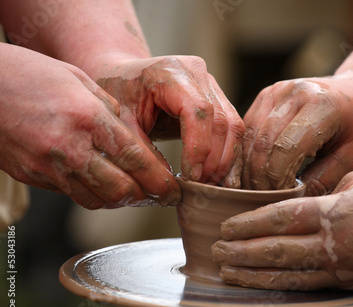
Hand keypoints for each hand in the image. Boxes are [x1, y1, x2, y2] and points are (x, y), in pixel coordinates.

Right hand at [0, 45, 178, 208]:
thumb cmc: (33, 75)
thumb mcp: (83, 84)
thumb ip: (112, 116)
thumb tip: (139, 147)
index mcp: (88, 118)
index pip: (135, 160)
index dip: (161, 181)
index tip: (175, 190)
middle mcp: (69, 147)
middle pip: (121, 190)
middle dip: (147, 197)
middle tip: (160, 194)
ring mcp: (48, 166)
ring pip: (97, 200)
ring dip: (122, 200)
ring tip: (135, 192)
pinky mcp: (33, 177)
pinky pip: (73, 195)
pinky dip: (94, 195)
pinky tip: (103, 184)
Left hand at [94, 55, 244, 187]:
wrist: (121, 75)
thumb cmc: (117, 95)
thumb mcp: (121, 123)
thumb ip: (143, 151)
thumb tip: (169, 185)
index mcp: (169, 72)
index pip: (197, 111)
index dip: (199, 148)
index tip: (191, 177)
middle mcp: (196, 73)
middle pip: (221, 120)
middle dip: (215, 159)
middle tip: (203, 187)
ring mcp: (210, 84)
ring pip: (233, 124)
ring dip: (227, 159)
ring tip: (213, 186)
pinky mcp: (217, 97)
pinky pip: (231, 127)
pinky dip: (229, 154)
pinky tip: (222, 177)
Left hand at [212, 169, 352, 289]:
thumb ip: (323, 192)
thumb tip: (295, 202)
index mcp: (334, 211)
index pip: (281, 217)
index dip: (249, 223)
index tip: (226, 226)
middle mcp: (334, 243)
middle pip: (277, 250)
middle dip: (243, 252)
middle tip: (216, 251)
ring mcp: (342, 267)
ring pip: (289, 275)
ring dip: (255, 274)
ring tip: (229, 272)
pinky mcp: (350, 282)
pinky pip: (309, 287)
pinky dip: (282, 286)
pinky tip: (264, 285)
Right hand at [242, 71, 352, 193]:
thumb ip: (325, 178)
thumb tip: (289, 200)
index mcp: (321, 104)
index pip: (285, 148)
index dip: (278, 180)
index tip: (283, 200)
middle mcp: (294, 92)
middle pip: (262, 142)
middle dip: (259, 177)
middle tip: (264, 202)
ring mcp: (277, 91)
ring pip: (249, 136)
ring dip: (248, 167)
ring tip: (257, 192)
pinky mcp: (267, 95)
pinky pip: (248, 129)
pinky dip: (246, 153)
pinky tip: (253, 174)